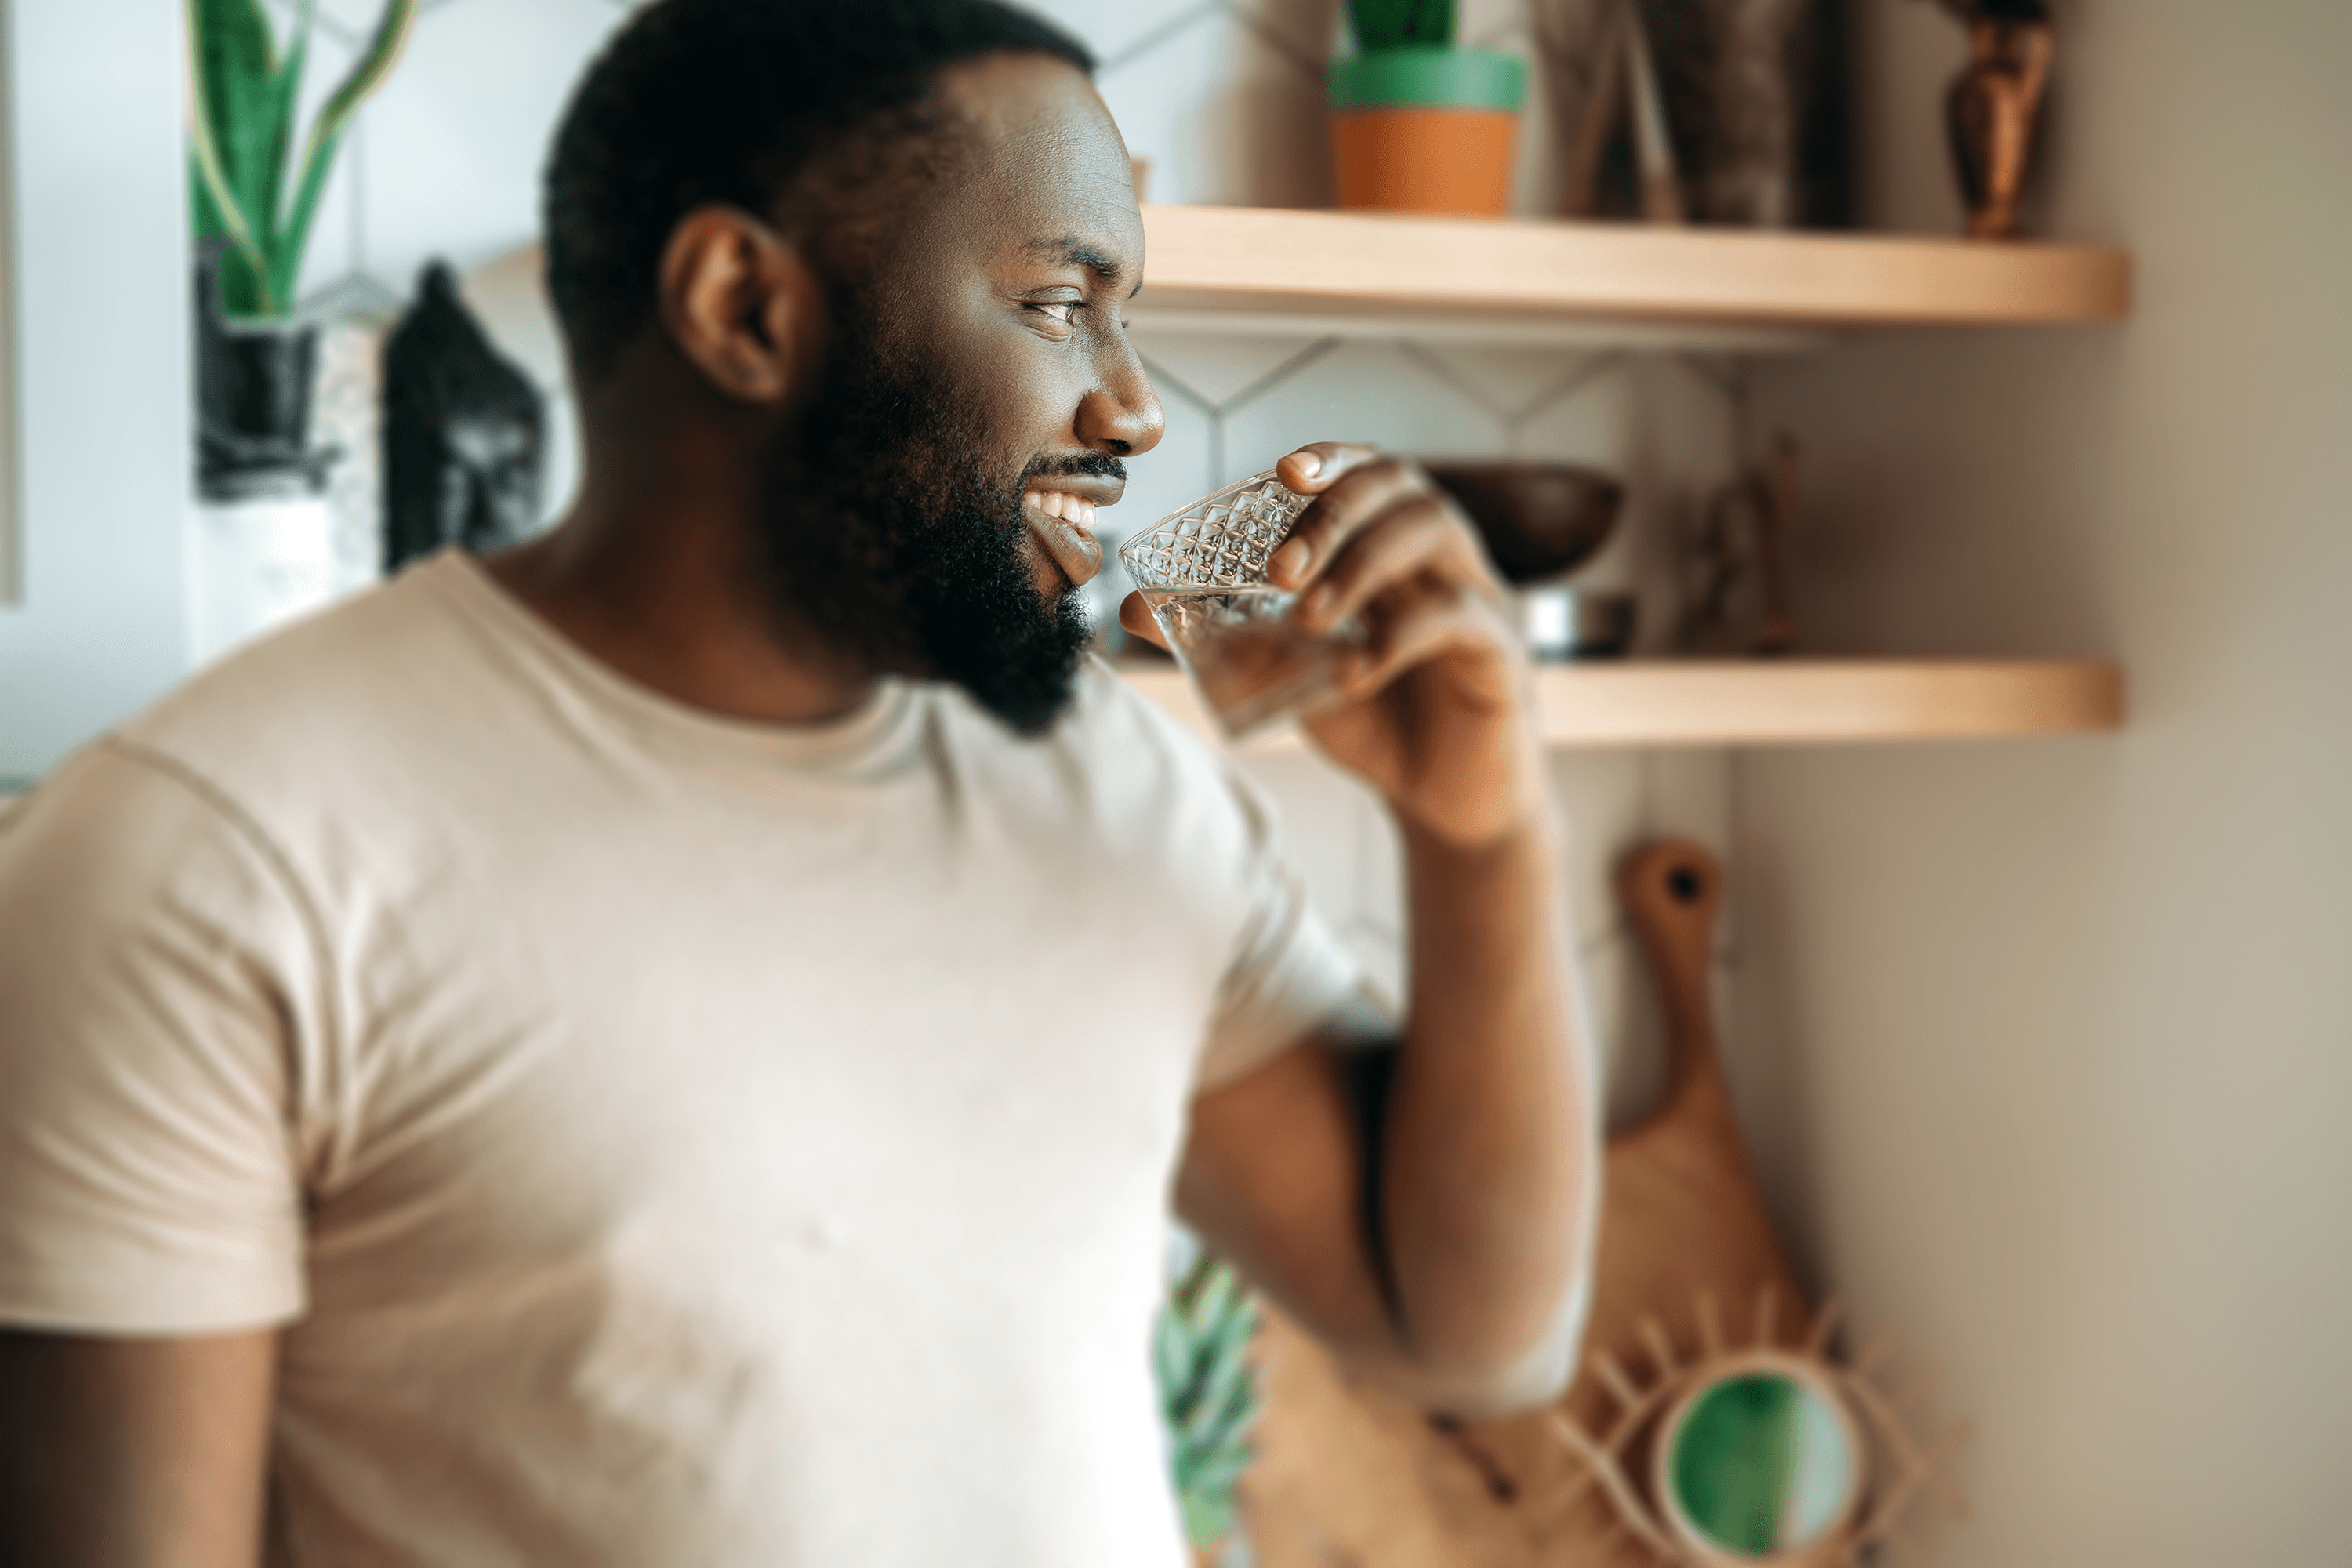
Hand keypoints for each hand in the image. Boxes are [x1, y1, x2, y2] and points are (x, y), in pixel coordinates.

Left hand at [1122, 444, 1544, 847]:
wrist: (1444, 805)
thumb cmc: (1373, 724)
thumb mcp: (1290, 677)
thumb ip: (1229, 640)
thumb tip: (1132, 611)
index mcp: (1392, 548)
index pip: (1367, 472)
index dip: (1329, 459)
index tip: (1281, 473)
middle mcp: (1440, 557)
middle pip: (1401, 486)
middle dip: (1333, 513)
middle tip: (1278, 570)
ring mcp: (1479, 594)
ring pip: (1435, 529)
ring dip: (1362, 563)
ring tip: (1309, 617)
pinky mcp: (1502, 649)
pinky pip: (1457, 614)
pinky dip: (1399, 635)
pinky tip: (1357, 671)